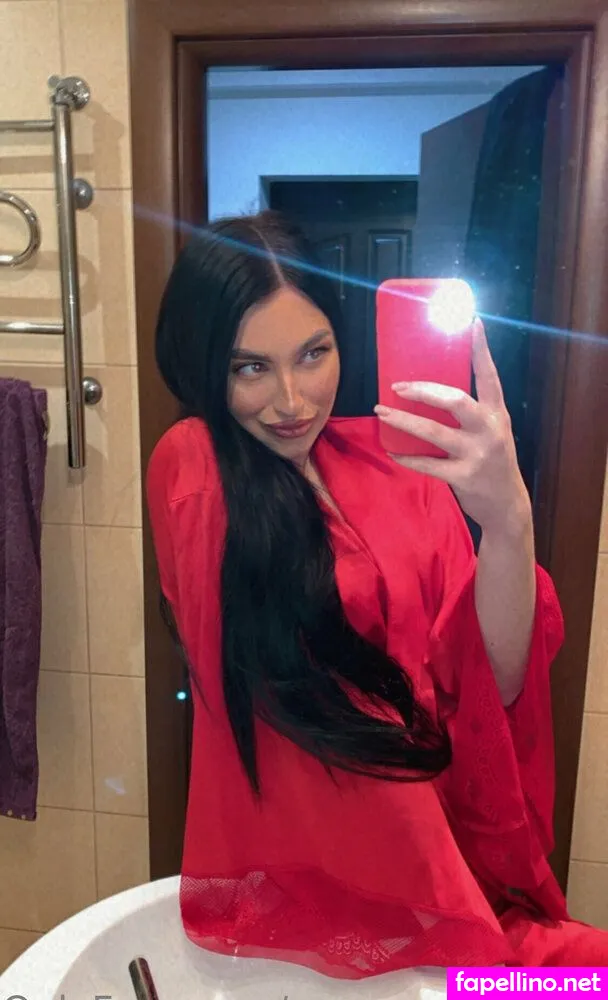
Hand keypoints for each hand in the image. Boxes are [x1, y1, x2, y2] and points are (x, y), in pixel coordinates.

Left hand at [374, 320, 531, 536]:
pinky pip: (427, 464)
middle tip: (397, 386)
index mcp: (496, 413)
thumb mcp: (492, 430)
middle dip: (423, 390)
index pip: (490, 376)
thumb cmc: (493, 461)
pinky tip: (392, 451)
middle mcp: (489, 429)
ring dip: (403, 421)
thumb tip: (431, 388)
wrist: (507, 505)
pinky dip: (407, 457)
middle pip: (455, 400)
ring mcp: (477, 454)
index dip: (481, 349)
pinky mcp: (463, 477)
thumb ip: (472, 412)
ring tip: (381, 411)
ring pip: (433, 432)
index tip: (472, 323)